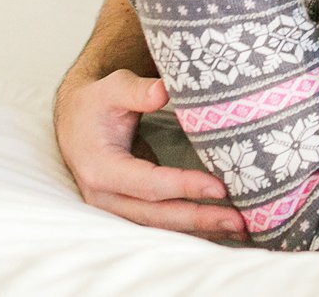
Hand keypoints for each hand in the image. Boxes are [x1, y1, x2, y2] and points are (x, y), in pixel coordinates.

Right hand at [54, 68, 243, 234]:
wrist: (76, 122)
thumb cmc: (98, 103)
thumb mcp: (113, 88)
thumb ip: (137, 90)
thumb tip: (163, 92)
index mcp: (101, 169)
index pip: (148, 184)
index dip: (183, 187)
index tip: (220, 187)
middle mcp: (106, 198)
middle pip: (157, 215)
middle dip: (199, 219)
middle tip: (240, 220)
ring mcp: (116, 209)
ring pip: (161, 227)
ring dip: (200, 229)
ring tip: (241, 229)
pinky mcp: (128, 210)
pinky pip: (161, 225)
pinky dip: (190, 229)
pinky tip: (220, 230)